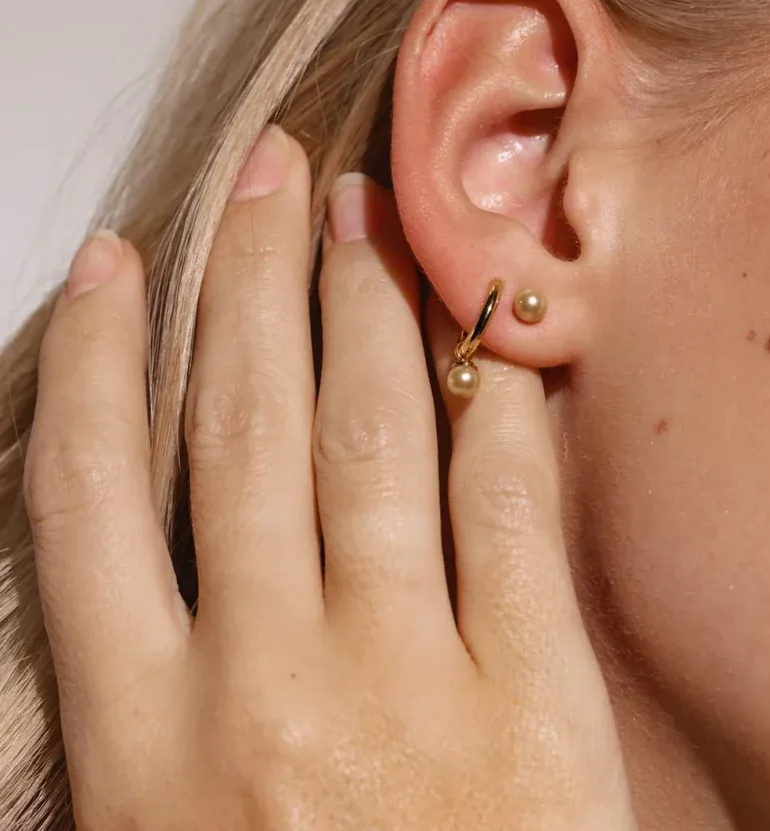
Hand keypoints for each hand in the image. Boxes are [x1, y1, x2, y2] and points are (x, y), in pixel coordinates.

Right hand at [24, 124, 637, 829]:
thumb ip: (138, 692)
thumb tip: (127, 532)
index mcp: (144, 743)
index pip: (88, 496)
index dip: (99, 359)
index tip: (117, 263)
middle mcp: (265, 689)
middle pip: (242, 426)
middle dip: (248, 276)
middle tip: (262, 172)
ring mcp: (408, 687)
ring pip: (370, 441)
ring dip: (360, 308)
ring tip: (356, 213)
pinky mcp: (535, 703)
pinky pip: (510, 512)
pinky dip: (496, 407)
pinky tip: (487, 329)